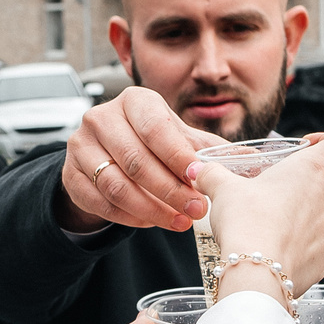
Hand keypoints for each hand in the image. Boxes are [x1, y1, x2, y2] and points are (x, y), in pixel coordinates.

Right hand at [54, 87, 222, 234]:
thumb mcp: (180, 138)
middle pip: (136, 160)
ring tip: (179, 221)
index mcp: (134, 100)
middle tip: (196, 210)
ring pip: (116, 185)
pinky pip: (101, 202)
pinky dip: (129, 216)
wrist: (106, 155)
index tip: (201, 181)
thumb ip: (210, 150)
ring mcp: (80, 146)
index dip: (178, 157)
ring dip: (151, 209)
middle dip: (170, 190)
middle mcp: (101, 117)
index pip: (156, 128)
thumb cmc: (151, 143)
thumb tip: (252, 165)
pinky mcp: (70, 175)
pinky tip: (152, 222)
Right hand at [196, 132, 323, 300]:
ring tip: (301, 216)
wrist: (257, 271)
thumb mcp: (224, 190)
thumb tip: (199, 170)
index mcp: (312, 170)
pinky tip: (295, 245)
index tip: (309, 147)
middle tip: (307, 184)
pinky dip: (318, 242)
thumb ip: (213, 175)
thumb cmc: (247, 223)